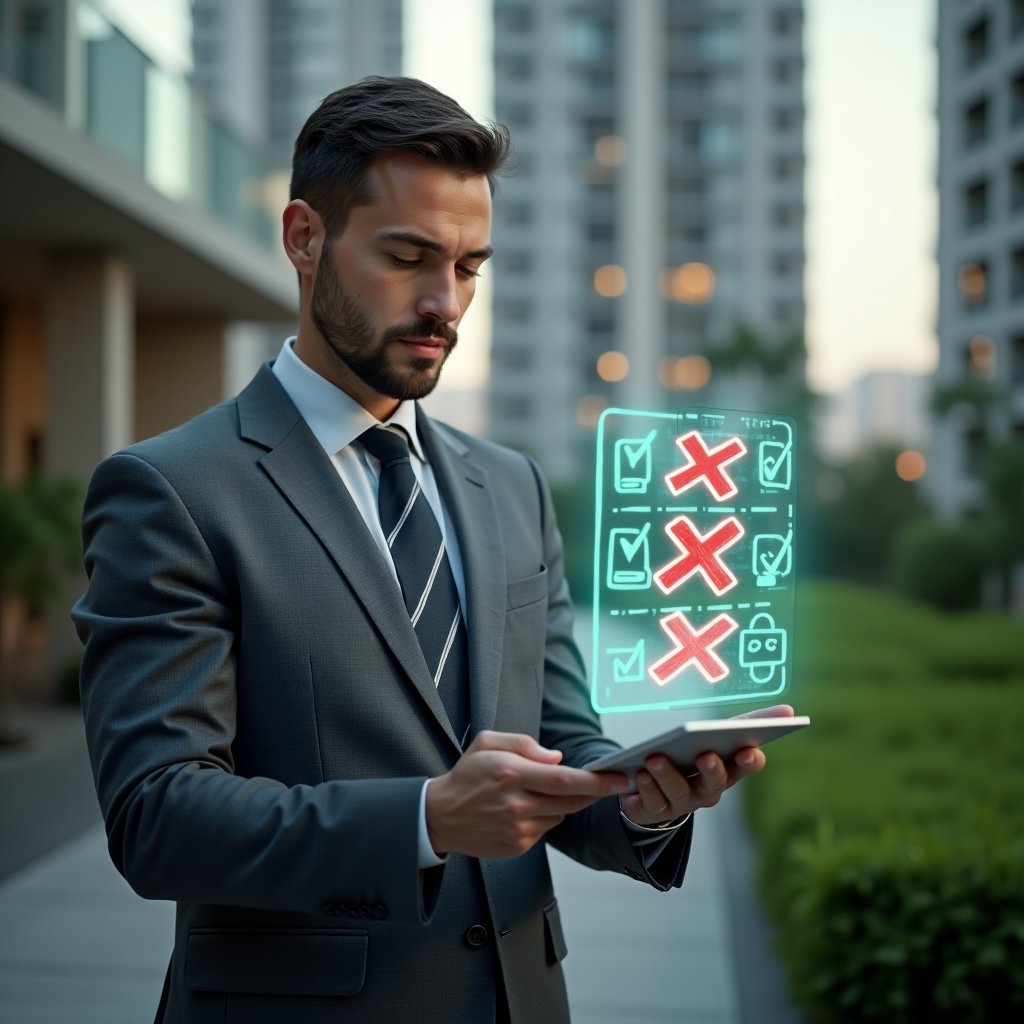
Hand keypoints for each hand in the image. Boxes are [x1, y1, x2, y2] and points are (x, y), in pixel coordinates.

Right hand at [426, 730, 629, 858]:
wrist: (440, 815)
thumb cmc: (467, 775)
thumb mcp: (488, 743)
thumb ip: (524, 744)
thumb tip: (558, 759)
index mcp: (510, 773)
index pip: (564, 779)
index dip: (597, 781)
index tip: (619, 777)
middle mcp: (515, 804)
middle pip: (570, 801)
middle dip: (595, 792)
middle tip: (611, 782)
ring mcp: (517, 829)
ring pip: (560, 815)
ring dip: (564, 802)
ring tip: (541, 790)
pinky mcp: (517, 846)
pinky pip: (546, 829)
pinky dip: (546, 816)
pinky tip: (526, 808)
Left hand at [619, 704, 794, 826]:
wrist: (653, 791)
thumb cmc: (692, 757)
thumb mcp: (715, 737)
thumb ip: (748, 723)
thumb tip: (790, 710)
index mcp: (726, 771)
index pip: (744, 766)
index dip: (749, 761)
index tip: (750, 749)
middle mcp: (706, 792)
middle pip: (713, 785)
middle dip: (712, 770)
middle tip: (706, 755)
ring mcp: (680, 804)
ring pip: (678, 793)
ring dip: (667, 776)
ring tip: (655, 759)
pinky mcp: (652, 811)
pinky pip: (650, 803)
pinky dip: (645, 788)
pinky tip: (637, 773)